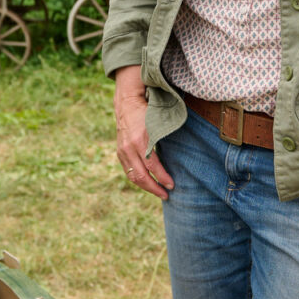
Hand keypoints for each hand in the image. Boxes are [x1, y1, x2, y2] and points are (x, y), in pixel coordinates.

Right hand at [114, 65, 171, 198]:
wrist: (127, 103)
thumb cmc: (147, 112)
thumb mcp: (157, 124)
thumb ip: (164, 139)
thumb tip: (179, 157)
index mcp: (140, 140)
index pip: (152, 166)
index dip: (162, 178)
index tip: (172, 185)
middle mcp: (129, 148)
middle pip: (141, 176)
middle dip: (155, 188)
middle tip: (167, 195)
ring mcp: (122, 151)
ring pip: (133, 177)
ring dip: (146, 187)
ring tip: (159, 192)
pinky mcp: (119, 153)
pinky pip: (128, 172)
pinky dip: (138, 180)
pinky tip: (148, 183)